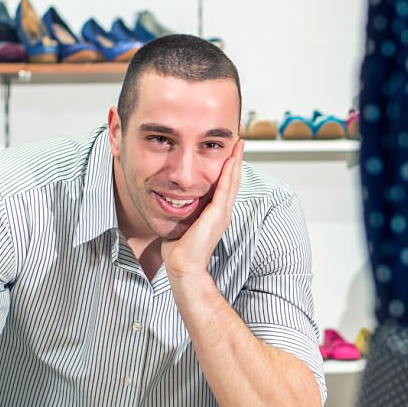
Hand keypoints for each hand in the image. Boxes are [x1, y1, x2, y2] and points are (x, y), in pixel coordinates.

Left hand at [161, 140, 243, 278]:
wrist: (183, 265)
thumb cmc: (179, 249)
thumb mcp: (181, 222)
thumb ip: (180, 210)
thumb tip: (169, 199)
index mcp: (215, 213)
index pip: (224, 185)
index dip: (228, 168)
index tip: (228, 152)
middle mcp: (223, 212)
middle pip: (233, 180)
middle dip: (236, 160)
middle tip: (239, 141)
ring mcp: (223, 213)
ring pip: (232, 181)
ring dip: (236, 161)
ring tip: (239, 144)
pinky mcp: (218, 215)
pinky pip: (225, 189)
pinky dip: (229, 174)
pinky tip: (231, 160)